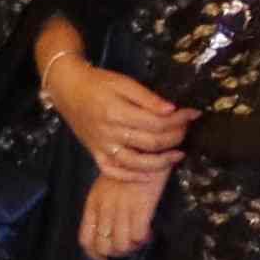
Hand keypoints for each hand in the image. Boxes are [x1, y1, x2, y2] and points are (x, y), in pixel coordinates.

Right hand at [42, 40, 193, 181]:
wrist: (67, 88)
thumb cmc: (97, 82)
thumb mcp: (123, 82)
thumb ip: (147, 97)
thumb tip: (172, 110)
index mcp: (117, 111)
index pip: (157, 122)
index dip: (179, 120)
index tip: (192, 114)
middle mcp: (110, 132)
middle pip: (151, 142)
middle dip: (175, 137)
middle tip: (186, 130)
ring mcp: (101, 146)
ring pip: (135, 163)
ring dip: (161, 162)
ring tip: (177, 155)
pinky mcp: (95, 153)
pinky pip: (113, 171)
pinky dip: (131, 177)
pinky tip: (149, 174)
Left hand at [79, 167, 165, 259]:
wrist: (145, 151)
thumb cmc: (127, 169)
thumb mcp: (105, 187)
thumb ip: (102, 208)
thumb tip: (108, 233)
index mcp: (93, 203)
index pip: (86, 239)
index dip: (95, 256)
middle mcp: (104, 208)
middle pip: (104, 246)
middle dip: (117, 254)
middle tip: (130, 246)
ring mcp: (121, 208)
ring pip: (121, 245)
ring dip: (133, 247)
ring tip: (140, 238)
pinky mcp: (140, 206)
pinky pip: (137, 236)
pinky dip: (143, 238)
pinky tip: (149, 231)